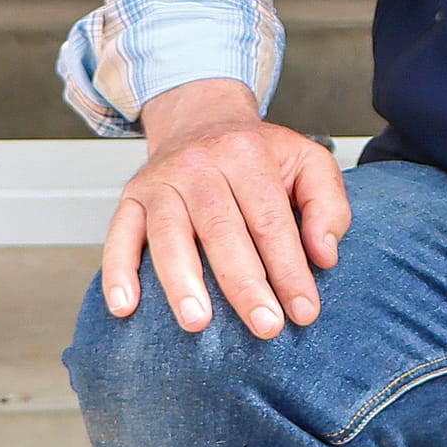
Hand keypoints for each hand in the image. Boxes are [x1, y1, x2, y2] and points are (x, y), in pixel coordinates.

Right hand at [99, 78, 350, 337]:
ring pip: (169, 234)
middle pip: (222, 230)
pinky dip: (119, 272)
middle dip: (244, 284)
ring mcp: (161, 181)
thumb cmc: (259, 154)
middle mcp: (200, 164)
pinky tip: (125, 308)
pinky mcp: (131, 198)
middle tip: (265, 326)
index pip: (271, 221)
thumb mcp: (308, 162)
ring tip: (198, 324)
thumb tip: (324, 256)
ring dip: (181, 282)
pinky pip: (119, 235)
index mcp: (248, 155)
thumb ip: (327, 206)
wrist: (202, 119)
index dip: (289, 269)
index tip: (304, 312)